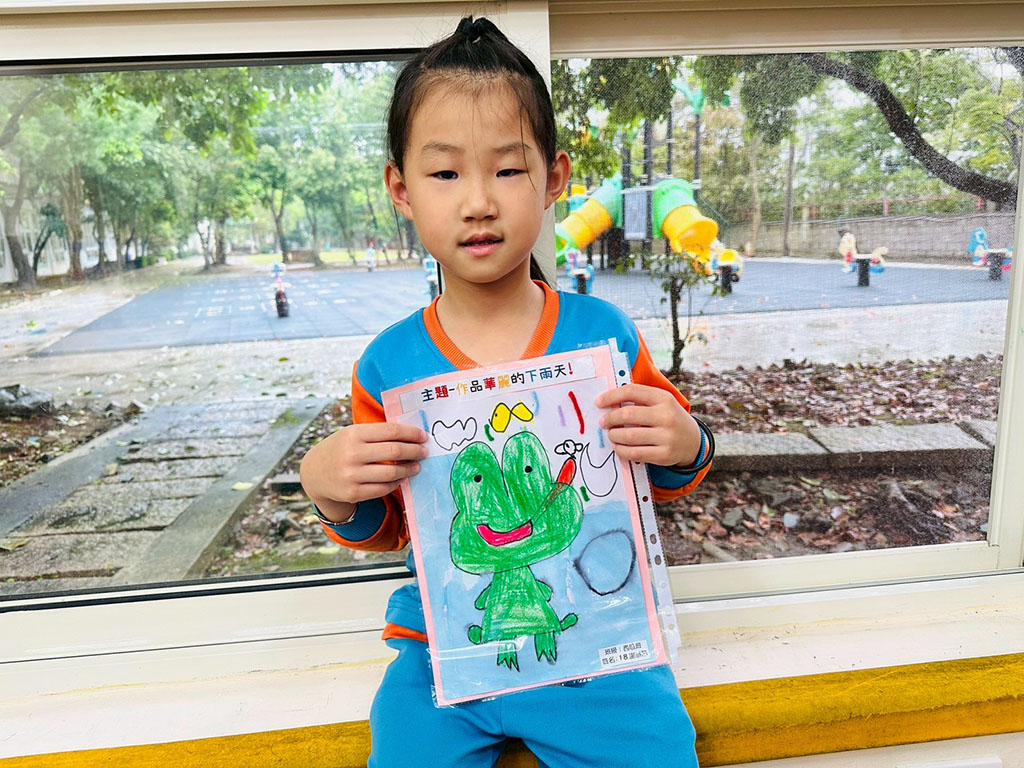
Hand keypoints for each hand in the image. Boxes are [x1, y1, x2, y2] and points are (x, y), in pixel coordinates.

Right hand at [299, 422, 427, 520]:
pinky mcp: (353, 493)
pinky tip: (401, 478)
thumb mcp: (352, 434)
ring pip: (392, 473)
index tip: (423, 436)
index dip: (411, 433)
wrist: (314, 473)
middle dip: (414, 451)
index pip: (391, 431)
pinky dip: (396, 483)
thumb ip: (376, 434)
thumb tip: (411, 436)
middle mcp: (352, 454)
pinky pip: (383, 488)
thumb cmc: (340, 449)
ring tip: (416, 466)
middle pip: (394, 451)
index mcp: (353, 434)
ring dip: (409, 469)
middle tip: (424, 452)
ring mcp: (352, 475)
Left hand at [595, 383, 700, 466]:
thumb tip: (608, 401)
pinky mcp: (664, 455)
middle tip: (603, 422)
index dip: (611, 396)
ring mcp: (667, 437)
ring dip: (613, 435)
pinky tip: (618, 447)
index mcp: (664, 398)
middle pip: (628, 414)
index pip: (632, 391)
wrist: (693, 441)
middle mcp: (667, 416)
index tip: (599, 402)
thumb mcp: (661, 403)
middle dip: (610, 418)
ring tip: (611, 435)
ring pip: (629, 436)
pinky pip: (635, 453)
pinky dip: (621, 450)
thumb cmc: (669, 418)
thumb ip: (639, 399)